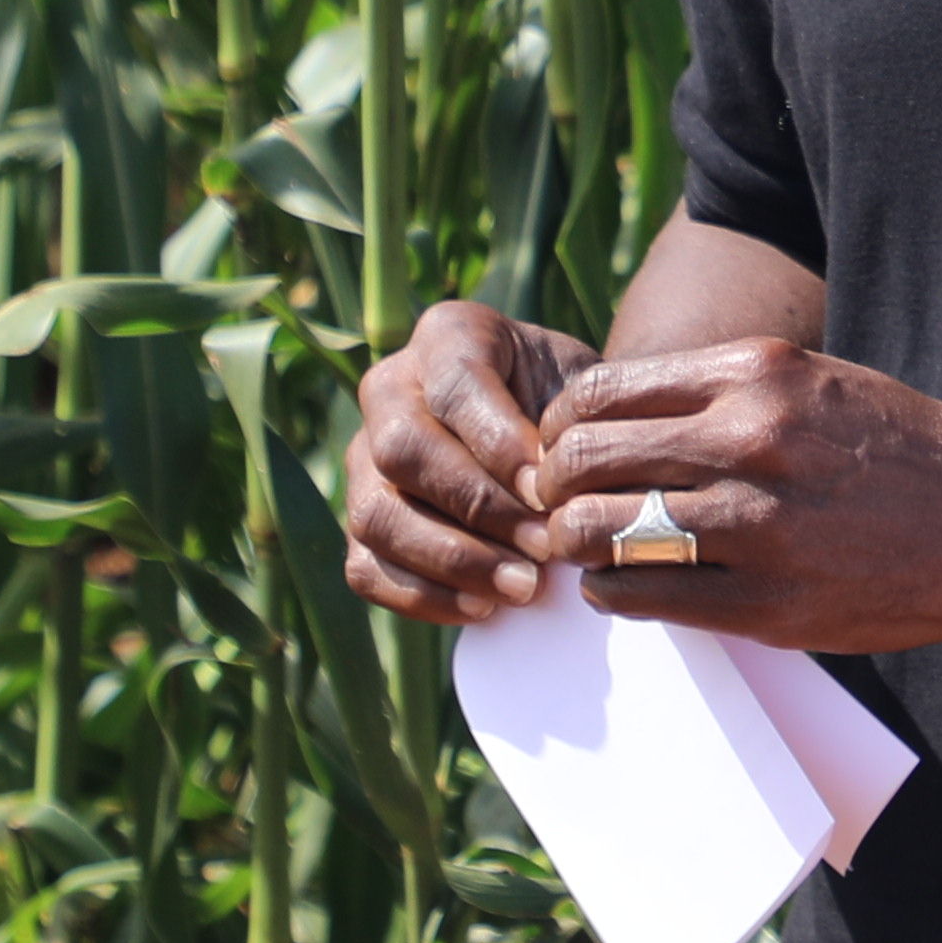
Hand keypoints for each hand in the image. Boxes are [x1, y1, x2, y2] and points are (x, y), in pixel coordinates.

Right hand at [343, 296, 607, 621]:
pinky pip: (366, 567)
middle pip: (403, 450)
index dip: (498, 443)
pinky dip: (422, 596)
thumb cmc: (570, 406)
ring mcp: (363, 457)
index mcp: (448, 335)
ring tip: (522, 587)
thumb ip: (571, 426)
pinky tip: (483, 607)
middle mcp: (390, 388)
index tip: (548, 489)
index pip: (455, 385)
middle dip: (478, 508)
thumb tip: (555, 495)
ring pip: (376, 514)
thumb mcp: (582, 390)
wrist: (551, 433)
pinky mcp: (360, 519)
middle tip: (545, 548)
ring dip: (452, 560)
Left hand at [524, 336, 941, 652]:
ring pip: (599, 531)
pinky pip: (642, 598)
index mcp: (758, 373)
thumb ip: (722, 391)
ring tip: (590, 550)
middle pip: (584, 459)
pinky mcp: (769, 603)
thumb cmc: (903, 449)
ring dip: (578, 543)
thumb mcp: (816, 381)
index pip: (599, 391)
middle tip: (560, 505)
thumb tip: (617, 419)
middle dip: (555, 486)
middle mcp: (750, 440)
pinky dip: (615, 593)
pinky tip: (628, 587)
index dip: (562, 425)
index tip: (565, 449)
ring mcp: (758, 525)